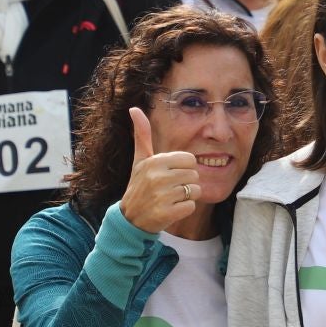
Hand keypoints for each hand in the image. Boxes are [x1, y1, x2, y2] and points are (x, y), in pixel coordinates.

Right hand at [122, 107, 201, 233]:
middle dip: (186, 183)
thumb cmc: (139, 185)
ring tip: (170, 199)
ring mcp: (161, 196)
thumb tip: (134, 108)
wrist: (131, 218)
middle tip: (170, 189)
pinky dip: (184, 209)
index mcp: (154, 162)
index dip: (184, 168)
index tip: (170, 175)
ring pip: (195, 190)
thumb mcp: (140, 160)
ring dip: (186, 196)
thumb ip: (142, 135)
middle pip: (194, 175)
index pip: (190, 160)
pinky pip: (191, 206)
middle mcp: (157, 177)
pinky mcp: (166, 213)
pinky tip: (171, 209)